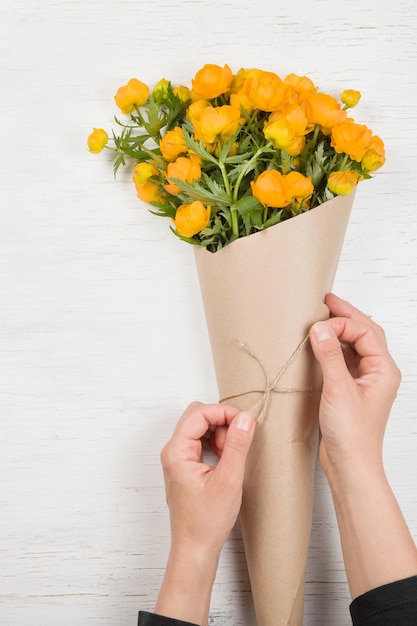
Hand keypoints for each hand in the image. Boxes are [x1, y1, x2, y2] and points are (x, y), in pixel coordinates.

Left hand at [155, 401, 254, 624]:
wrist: (195, 548)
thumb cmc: (207, 521)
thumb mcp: (228, 480)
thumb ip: (236, 445)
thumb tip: (245, 418)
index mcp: (177, 451)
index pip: (199, 413)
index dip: (223, 412)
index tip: (244, 422)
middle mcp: (173, 451)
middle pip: (196, 416)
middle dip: (220, 421)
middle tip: (237, 439)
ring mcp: (177, 458)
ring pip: (198, 427)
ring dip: (218, 432)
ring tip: (231, 453)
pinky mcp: (184, 466)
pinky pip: (199, 441)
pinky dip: (214, 442)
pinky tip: (225, 459)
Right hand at [309, 295, 416, 598]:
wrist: (350, 465)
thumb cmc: (353, 435)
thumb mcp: (338, 390)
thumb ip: (328, 356)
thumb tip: (319, 328)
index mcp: (383, 370)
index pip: (364, 332)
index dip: (342, 323)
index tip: (318, 324)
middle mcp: (377, 373)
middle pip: (365, 333)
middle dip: (346, 316)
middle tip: (326, 301)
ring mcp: (365, 381)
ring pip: (355, 346)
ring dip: (339, 331)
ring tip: (321, 319)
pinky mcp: (351, 390)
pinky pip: (344, 360)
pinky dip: (332, 348)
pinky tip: (319, 346)